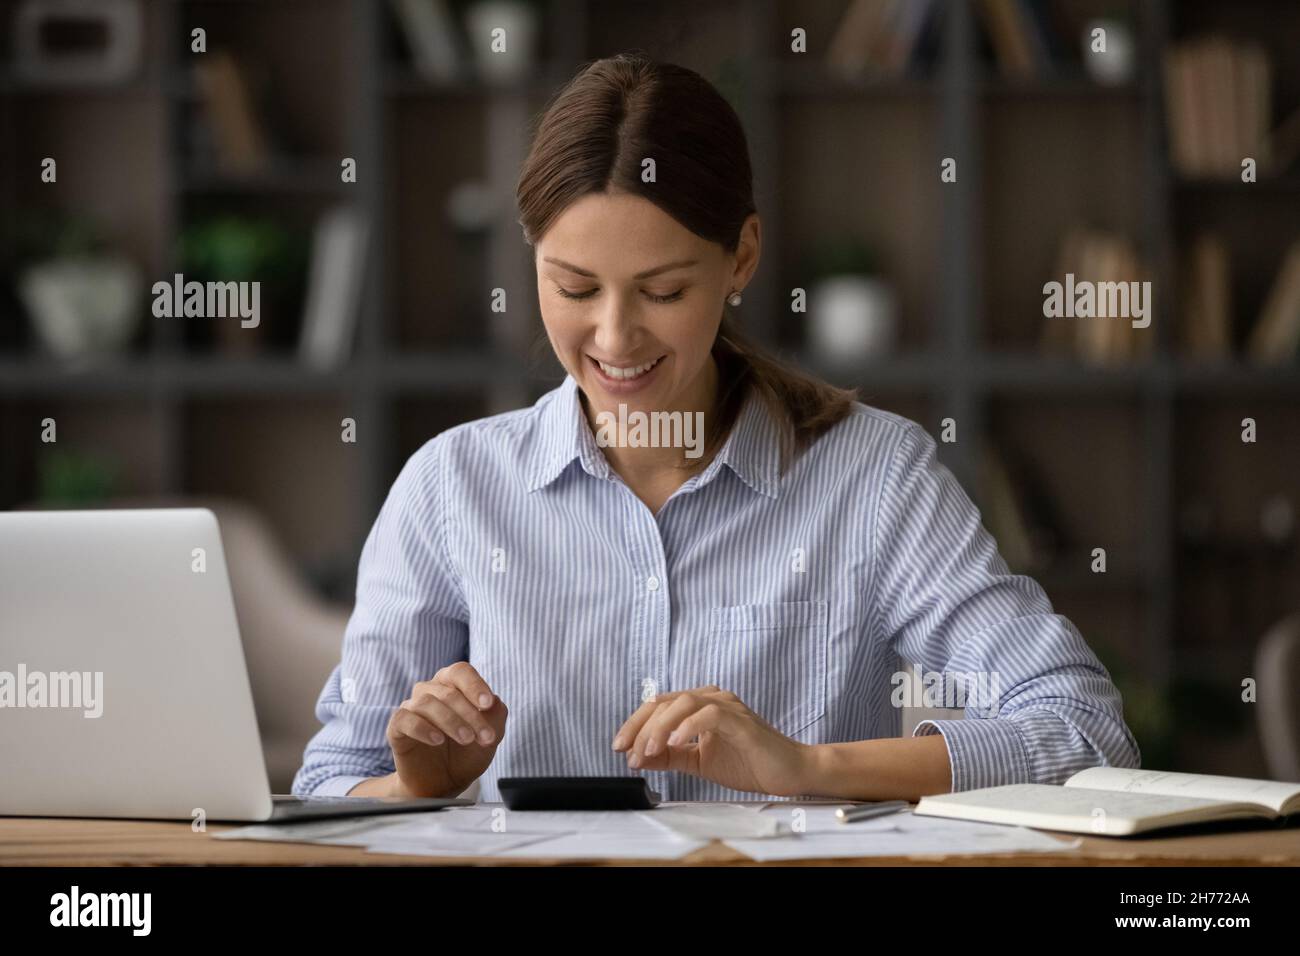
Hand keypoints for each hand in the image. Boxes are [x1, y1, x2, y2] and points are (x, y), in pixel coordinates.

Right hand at [385, 662, 506, 797]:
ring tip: (466, 739)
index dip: (475, 685)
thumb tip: (495, 701)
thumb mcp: (490, 737)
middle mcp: (429, 691)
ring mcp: (411, 708)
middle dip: (470, 715)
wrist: (443, 784)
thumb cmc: (466, 754)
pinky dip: (422, 728)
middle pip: (448, 692)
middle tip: (485, 737)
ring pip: (427, 703)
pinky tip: (438, 740)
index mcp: (451, 685)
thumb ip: (496, 716)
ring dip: (450, 721)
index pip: (460, 672)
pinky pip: (404, 719)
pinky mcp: (396, 728)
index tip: (488, 704)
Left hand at [611, 685, 813, 796]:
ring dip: (659, 728)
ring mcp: (728, 706)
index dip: (635, 724)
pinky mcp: (741, 721)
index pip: (659, 705)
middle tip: (628, 752)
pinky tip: (675, 744)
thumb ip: (671, 755)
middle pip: (665, 701)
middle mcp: (713, 699)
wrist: (789, 772)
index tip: (619, 747)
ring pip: (682, 703)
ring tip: (647, 751)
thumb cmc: (749, 763)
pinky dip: (688, 727)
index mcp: (701, 705)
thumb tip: (639, 755)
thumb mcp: (699, 761)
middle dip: (640, 727)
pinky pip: (709, 715)